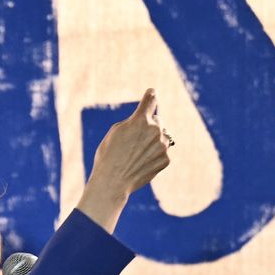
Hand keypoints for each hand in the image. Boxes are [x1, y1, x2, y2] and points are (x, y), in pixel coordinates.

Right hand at [76, 89, 172, 233]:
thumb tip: (146, 121)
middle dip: (149, 126)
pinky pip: (162, 152)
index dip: (150, 95)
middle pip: (157, 120)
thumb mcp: (115, 132)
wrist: (113, 182)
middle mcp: (155, 130)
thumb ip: (132, 122)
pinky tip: (141, 163)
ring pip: (161, 137)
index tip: (152, 92)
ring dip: (153, 141)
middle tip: (135, 139)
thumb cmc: (109, 155)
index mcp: (140, 120)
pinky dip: (154, 155)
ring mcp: (162, 146)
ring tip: (137, 154)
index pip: (150, 100)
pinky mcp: (166, 159)